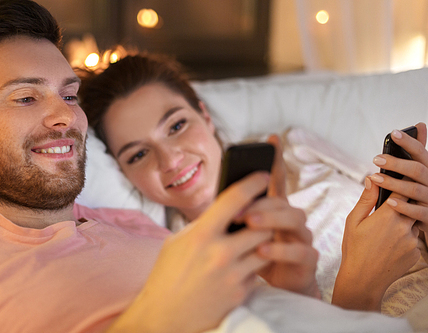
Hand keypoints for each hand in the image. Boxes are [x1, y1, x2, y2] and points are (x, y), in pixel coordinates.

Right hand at [108, 172, 273, 332]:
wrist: (164, 316)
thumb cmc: (167, 275)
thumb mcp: (178, 241)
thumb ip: (203, 225)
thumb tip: (226, 210)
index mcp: (201, 234)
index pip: (234, 198)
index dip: (253, 183)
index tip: (262, 175)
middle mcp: (220, 253)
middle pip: (260, 225)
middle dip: (263, 220)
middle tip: (261, 216)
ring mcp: (232, 274)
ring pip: (264, 248)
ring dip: (261, 243)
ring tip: (250, 241)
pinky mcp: (240, 293)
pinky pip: (257, 272)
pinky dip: (252, 266)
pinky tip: (239, 267)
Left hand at [244, 135, 319, 297]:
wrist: (276, 290)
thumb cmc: (254, 257)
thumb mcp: (243, 235)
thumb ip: (238, 216)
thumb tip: (219, 198)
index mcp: (275, 210)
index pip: (276, 181)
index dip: (275, 159)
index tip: (271, 138)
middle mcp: (291, 219)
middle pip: (282, 200)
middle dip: (261, 202)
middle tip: (239, 209)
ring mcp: (302, 237)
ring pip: (294, 219)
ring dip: (271, 220)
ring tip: (250, 224)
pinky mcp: (308, 260)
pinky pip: (299, 251)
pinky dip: (280, 250)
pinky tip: (262, 251)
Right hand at [332, 177, 419, 310]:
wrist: (363, 280)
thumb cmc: (354, 249)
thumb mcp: (353, 221)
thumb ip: (366, 199)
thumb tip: (372, 179)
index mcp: (388, 215)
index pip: (402, 190)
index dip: (399, 184)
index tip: (396, 182)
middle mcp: (404, 226)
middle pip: (412, 205)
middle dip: (403, 203)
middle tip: (390, 208)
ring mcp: (413, 241)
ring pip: (414, 223)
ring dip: (405, 222)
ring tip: (386, 231)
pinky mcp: (417, 253)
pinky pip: (414, 239)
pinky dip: (405, 238)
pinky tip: (389, 246)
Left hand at [370, 122, 427, 239]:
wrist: (424, 224)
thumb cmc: (416, 196)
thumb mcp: (415, 175)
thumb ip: (415, 154)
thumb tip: (420, 125)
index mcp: (427, 172)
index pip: (421, 154)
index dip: (410, 142)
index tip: (393, 133)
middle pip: (418, 170)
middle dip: (397, 163)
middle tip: (376, 159)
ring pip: (415, 189)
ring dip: (394, 184)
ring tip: (375, 178)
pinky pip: (419, 212)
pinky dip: (404, 207)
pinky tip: (389, 202)